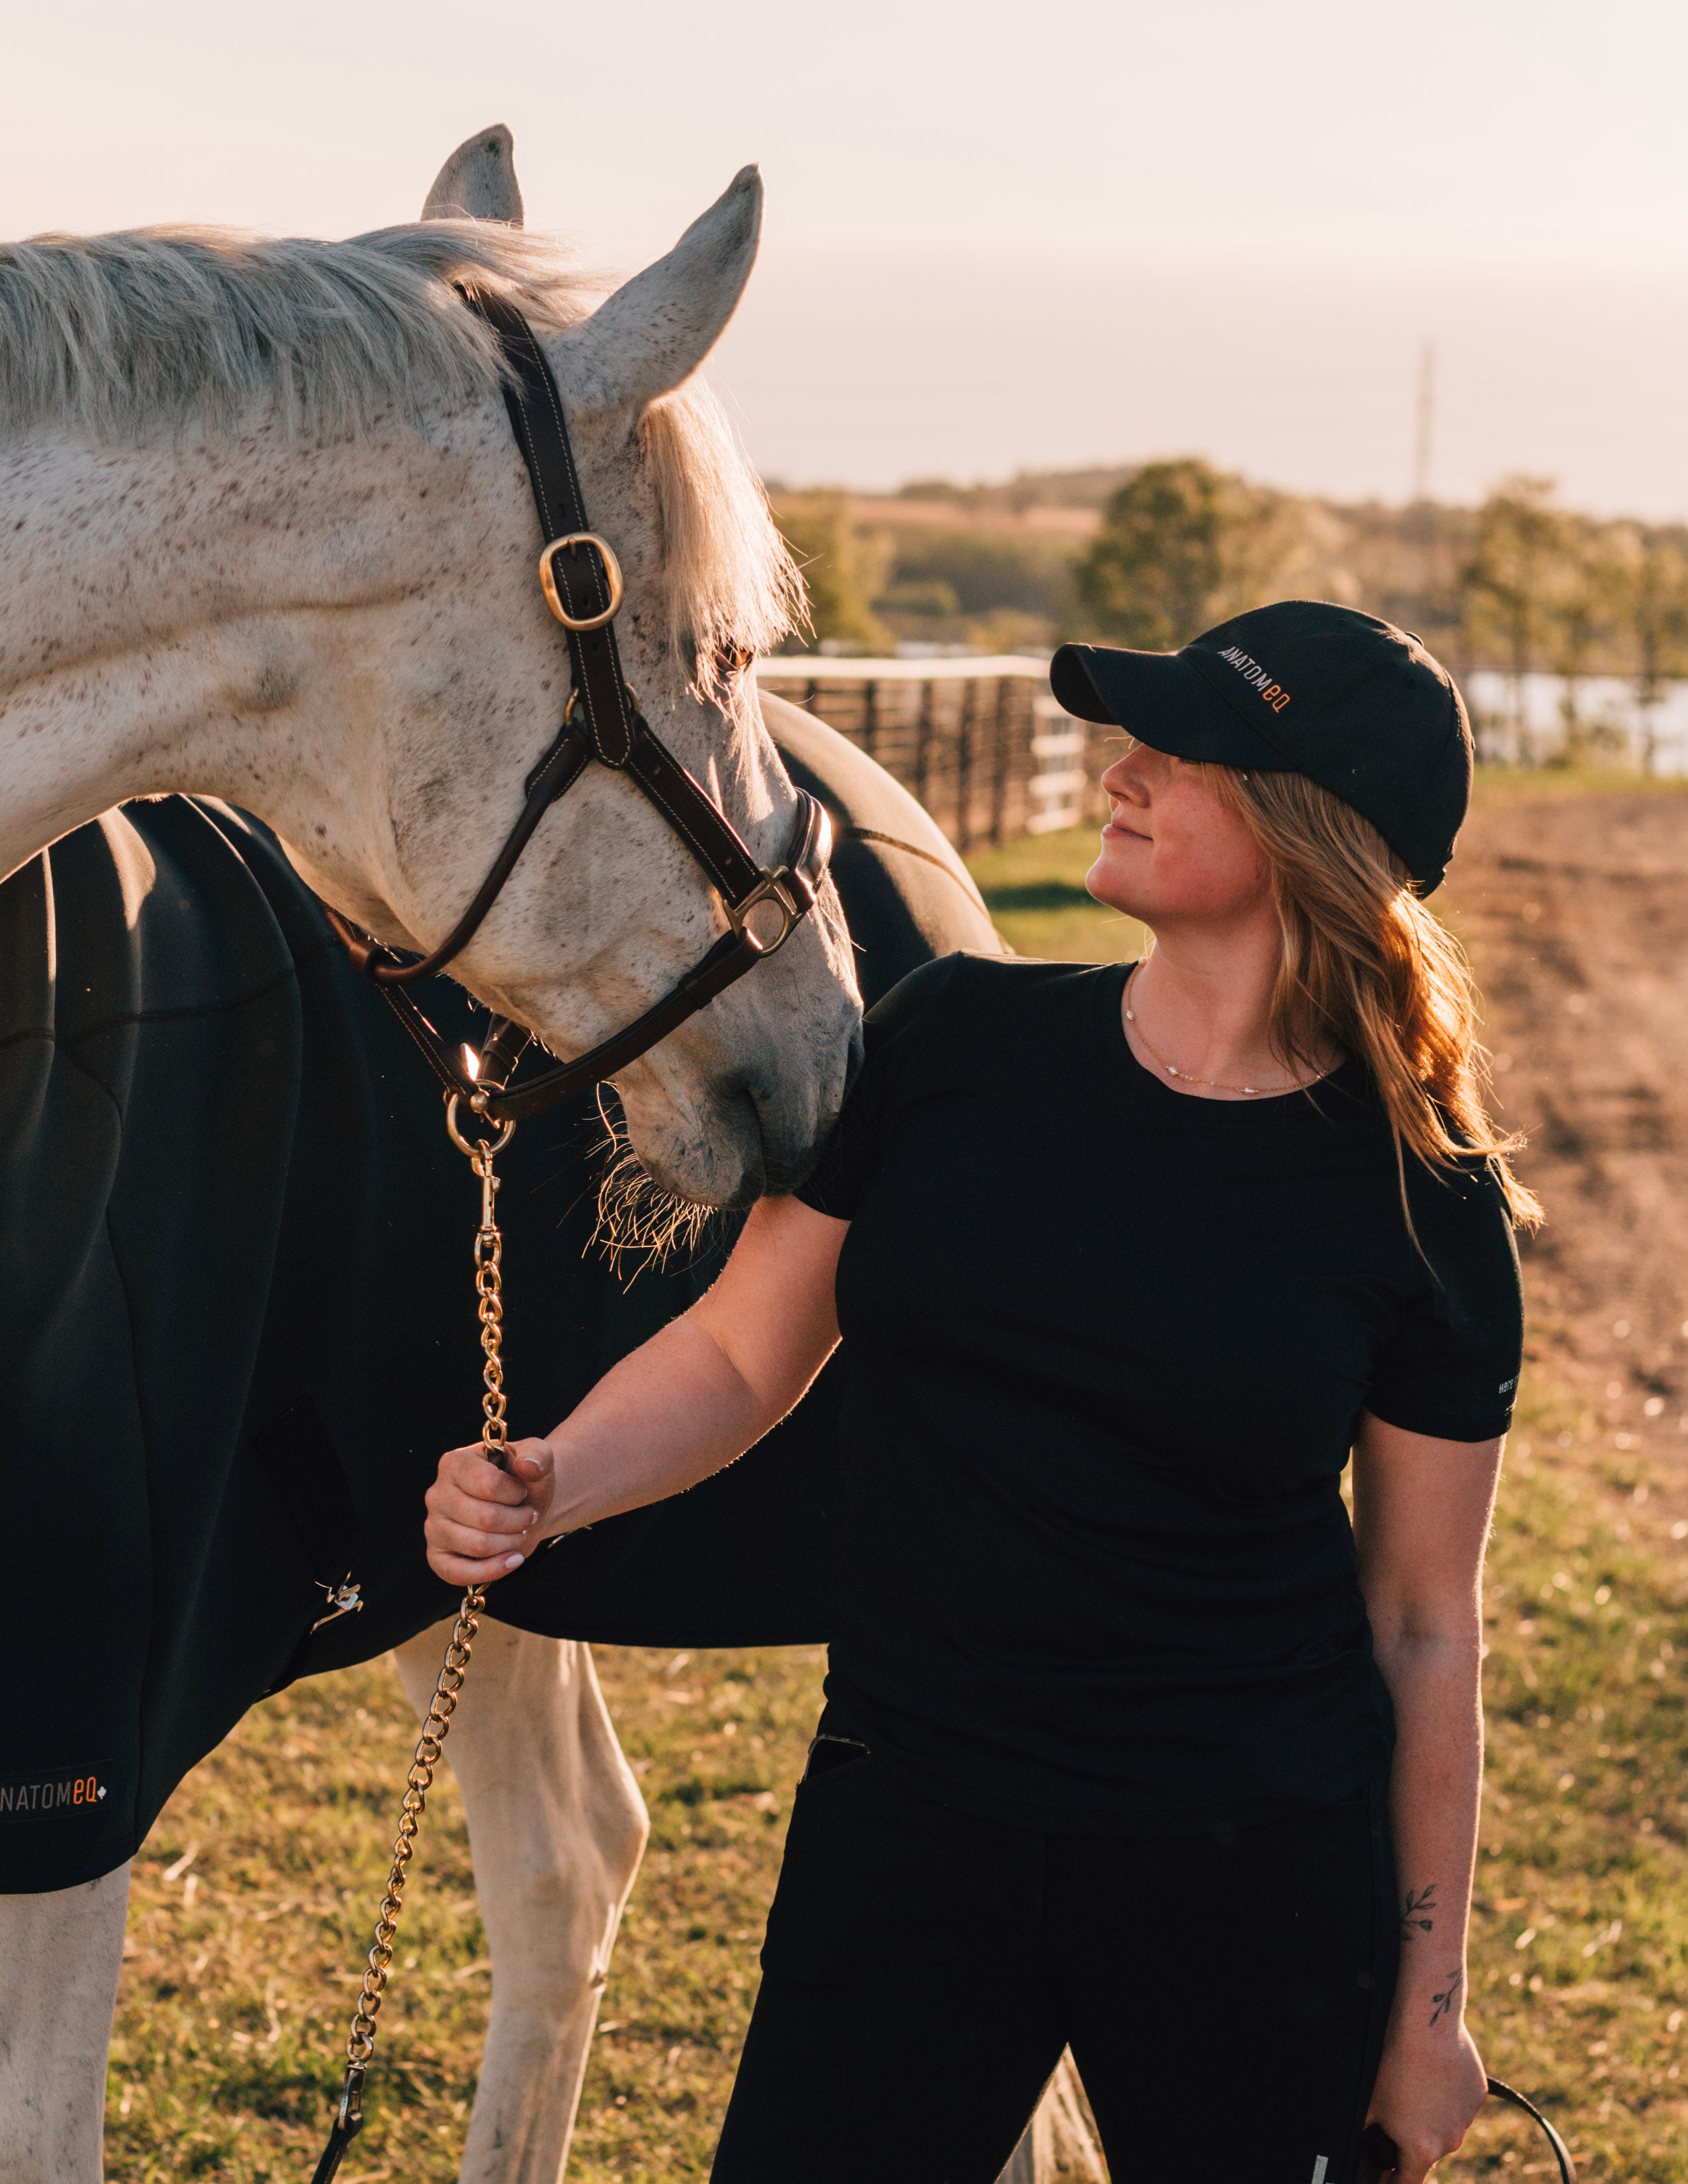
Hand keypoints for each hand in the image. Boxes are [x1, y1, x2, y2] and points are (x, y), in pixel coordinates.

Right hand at [424, 1437, 555, 1584]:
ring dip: (511, 1543)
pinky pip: (458, 1573)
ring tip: (519, 1533)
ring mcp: (433, 1527)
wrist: (522, 1508)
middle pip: (485, 1518)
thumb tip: (528, 1466)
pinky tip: (513, 1560)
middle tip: (529, 1516)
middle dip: (518, 1521)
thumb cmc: (524, 1480)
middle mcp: (437, 1494)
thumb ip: (537, 1455)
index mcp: (455, 1463)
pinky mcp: (437, 1556)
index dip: (516, 1493)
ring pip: (477, 1546)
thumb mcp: (536, 1457)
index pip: (489, 1484)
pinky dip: (493, 1570)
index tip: (522, 1492)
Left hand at [1365, 2020, 1487, 2182]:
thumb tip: (1366, 2144)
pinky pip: (1459, 2103)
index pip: (1409, 2181)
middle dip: (1412, 2140)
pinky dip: (1447, 2095)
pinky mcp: (1478, 2094)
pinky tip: (1432, 2072)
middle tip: (1396, 2112)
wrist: (1425, 2024)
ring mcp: (1467, 2118)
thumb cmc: (1392, 2063)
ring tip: (1413, 2083)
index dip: (1394, 2181)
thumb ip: (1369, 2134)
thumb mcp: (1370, 2103)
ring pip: (1445, 2125)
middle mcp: (1450, 2141)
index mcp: (1422, 2150)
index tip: (1387, 2176)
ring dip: (1431, 2115)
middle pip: (1428, 2150)